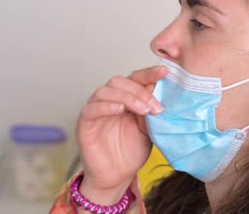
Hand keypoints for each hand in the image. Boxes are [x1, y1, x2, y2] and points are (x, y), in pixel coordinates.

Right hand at [76, 65, 166, 202]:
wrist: (117, 176)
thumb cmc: (131, 151)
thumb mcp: (148, 128)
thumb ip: (151, 110)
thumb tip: (161, 89)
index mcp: (125, 98)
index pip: (135, 78)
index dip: (148, 73)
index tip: (164, 72)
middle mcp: (109, 100)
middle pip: (120, 81)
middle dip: (140, 90)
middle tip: (155, 105)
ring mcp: (95, 110)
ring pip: (105, 91)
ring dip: (127, 97)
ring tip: (143, 110)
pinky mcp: (84, 123)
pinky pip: (91, 109)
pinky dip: (105, 106)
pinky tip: (119, 110)